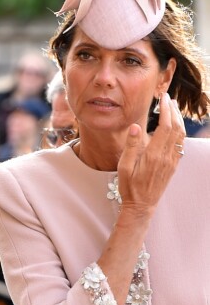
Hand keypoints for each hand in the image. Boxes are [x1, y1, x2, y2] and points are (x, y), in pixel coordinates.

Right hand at [117, 93, 185, 216]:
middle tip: (168, 99)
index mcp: (154, 155)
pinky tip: (174, 126)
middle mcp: (166, 157)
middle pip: (176, 129)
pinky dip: (179, 131)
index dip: (166, 111)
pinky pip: (180, 145)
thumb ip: (131, 146)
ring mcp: (172, 162)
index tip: (163, 99)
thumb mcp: (124, 166)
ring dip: (178, 120)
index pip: (165, 127)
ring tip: (173, 108)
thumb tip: (136, 126)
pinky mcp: (173, 166)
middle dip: (173, 111)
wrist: (141, 205)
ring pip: (181, 136)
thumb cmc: (129, 186)